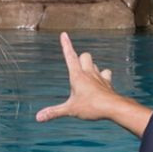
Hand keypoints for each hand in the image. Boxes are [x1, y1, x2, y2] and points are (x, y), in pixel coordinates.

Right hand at [36, 33, 150, 135]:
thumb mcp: (70, 110)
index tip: (64, 34)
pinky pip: (106, 74)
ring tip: (86, 77)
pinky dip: (102, 76)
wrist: (114, 107)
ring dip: (90, 67)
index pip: (70, 56)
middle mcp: (89, 73)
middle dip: (80, 58)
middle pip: (85, 56)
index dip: (66, 44)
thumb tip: (38, 117)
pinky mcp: (107, 83)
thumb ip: (54, 112)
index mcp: (77, 76)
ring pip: (95, 64)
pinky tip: (100, 84)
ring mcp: (99, 77)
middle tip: (76, 67)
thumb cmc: (91, 107)